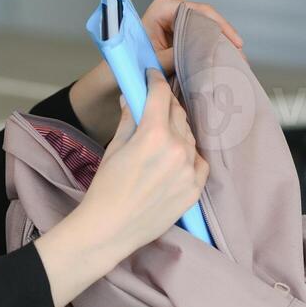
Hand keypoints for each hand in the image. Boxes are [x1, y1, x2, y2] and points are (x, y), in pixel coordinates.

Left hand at [67, 0, 244, 144]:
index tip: (232, 43)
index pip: (195, 10)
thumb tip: (201, 52)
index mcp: (160, 9)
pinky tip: (225, 63)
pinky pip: (200, 37)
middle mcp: (168, 11)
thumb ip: (175, 55)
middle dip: (222, 35)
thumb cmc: (124, 69)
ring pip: (205, 27)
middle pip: (204, 17)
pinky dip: (213, 49)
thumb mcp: (151, 63)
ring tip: (237, 62)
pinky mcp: (178, 36)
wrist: (111, 82)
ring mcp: (174, 23)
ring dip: (220, 43)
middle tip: (239, 56)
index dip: (217, 25)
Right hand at [73, 67, 209, 254]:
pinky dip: (189, 155)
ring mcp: (189, 170)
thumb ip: (129, 119)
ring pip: (189, 136)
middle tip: (156, 103)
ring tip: (162, 136)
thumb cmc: (106, 188)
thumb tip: (131, 98)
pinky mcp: (195, 188)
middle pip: (178, 113)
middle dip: (166, 104)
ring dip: (177, 130)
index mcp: (153, 135)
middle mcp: (177, 149)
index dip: (155, 81)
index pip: (160, 95)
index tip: (151, 77)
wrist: (110, 229)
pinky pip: (199, 161)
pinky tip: (175, 158)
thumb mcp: (115, 148)